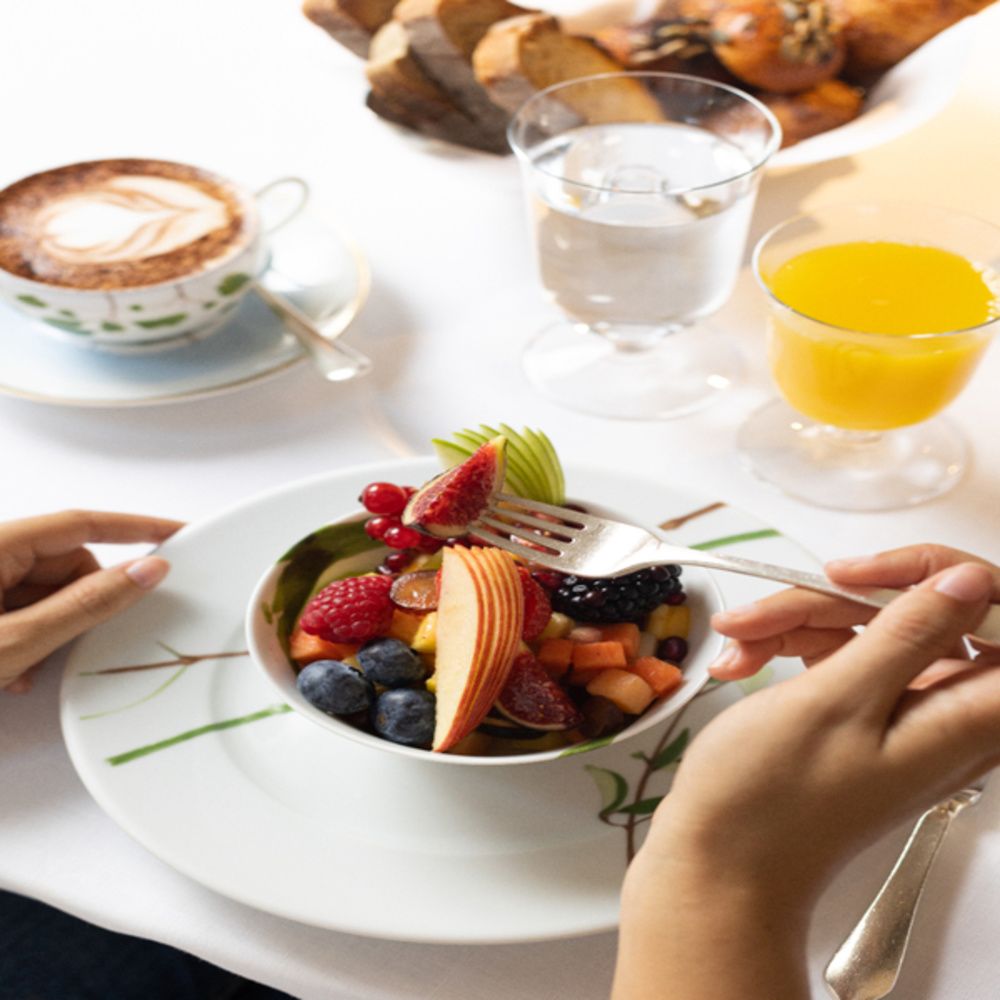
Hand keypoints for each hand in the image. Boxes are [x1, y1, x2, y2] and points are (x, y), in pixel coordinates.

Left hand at [0, 510, 181, 692]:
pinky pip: (25, 609)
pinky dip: (31, 637)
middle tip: (74, 639)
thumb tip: (146, 572)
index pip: (82, 524)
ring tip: (27, 666)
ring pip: (47, 591)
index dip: (134, 528)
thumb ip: (87, 604)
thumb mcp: (19, 639)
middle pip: (65, 563)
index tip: (176, 534)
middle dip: (81, 602)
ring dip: (52, 628)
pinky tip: (15, 669)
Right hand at [614, 562, 997, 999]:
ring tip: (738, 645)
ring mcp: (903, 715)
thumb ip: (908, 634)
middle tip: (770, 614)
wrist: (720, 867)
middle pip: (918, 612)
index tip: (863, 577)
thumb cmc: (772, 799)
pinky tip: (741, 661)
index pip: (995, 614)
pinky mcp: (864, 717)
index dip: (937, 576)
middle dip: (835, 602)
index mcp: (967, 718)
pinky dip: (789, 648)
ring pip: (867, 627)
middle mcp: (947, 715)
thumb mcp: (836, 702)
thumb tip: (972, 580)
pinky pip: (840, 654)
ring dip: (797, 623)